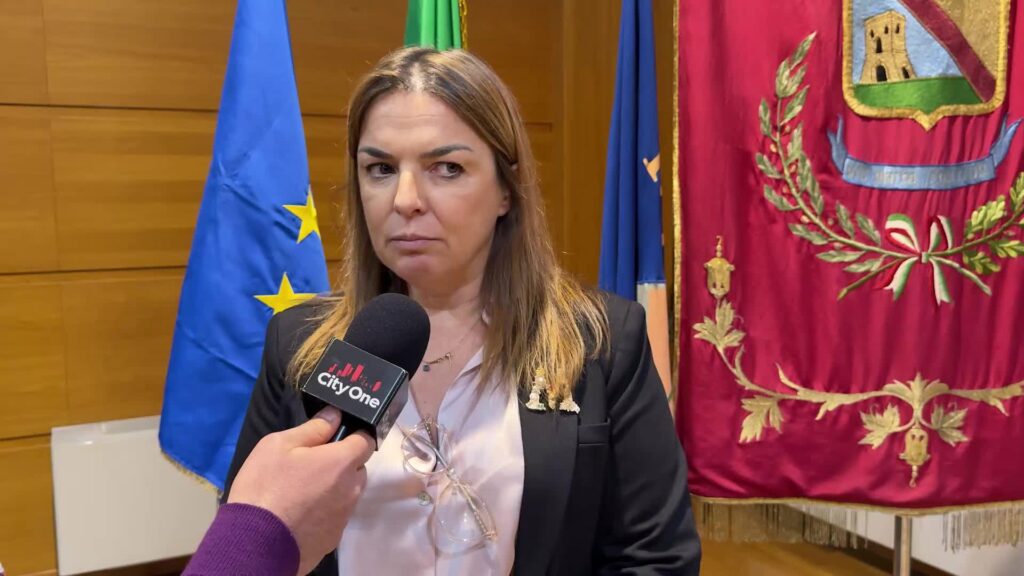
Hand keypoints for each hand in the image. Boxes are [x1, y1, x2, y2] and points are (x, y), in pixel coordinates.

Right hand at [227, 407, 373, 574]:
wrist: (254, 543)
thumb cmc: (265, 487)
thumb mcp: (279, 445)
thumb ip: (313, 428)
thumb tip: (335, 415)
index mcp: (342, 463)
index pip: (366, 441)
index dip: (354, 435)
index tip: (337, 436)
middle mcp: (351, 490)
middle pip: (358, 469)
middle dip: (342, 463)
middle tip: (312, 464)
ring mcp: (344, 517)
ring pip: (348, 494)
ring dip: (335, 488)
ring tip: (303, 491)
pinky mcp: (333, 539)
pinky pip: (336, 516)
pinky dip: (325, 511)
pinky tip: (301, 512)